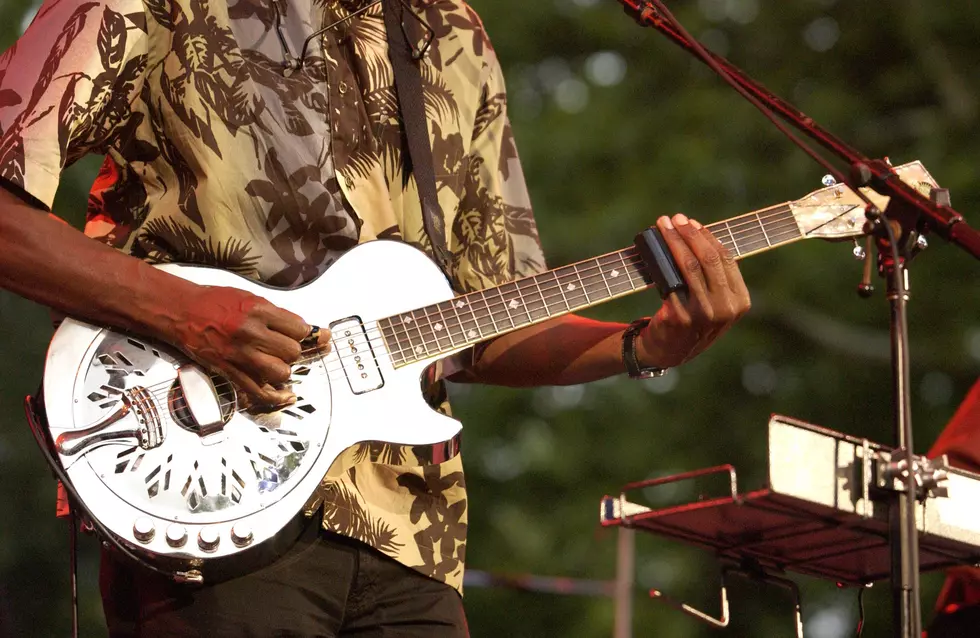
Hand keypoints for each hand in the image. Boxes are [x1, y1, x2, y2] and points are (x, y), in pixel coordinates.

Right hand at [168, 285, 330, 406]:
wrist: (181, 311)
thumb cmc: (214, 302)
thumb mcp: (249, 298)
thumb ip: (277, 314)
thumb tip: (306, 328)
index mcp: (258, 310)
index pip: (299, 328)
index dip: (304, 333)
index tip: (301, 334)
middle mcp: (250, 333)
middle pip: (292, 351)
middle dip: (292, 351)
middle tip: (284, 347)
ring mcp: (239, 354)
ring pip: (280, 372)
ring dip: (283, 370)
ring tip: (277, 362)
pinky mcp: (229, 370)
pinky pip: (258, 390)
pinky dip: (275, 396)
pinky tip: (285, 396)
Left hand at [637, 214, 749, 367]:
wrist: (669, 351)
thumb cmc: (693, 319)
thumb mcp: (716, 304)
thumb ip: (716, 278)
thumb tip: (696, 235)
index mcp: (740, 302)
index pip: (726, 259)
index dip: (707, 236)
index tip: (692, 222)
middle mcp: (725, 308)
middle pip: (709, 258)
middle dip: (689, 234)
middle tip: (675, 219)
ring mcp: (703, 314)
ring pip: (689, 265)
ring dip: (674, 240)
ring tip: (663, 226)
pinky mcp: (680, 316)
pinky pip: (670, 280)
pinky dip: (661, 260)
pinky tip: (653, 248)